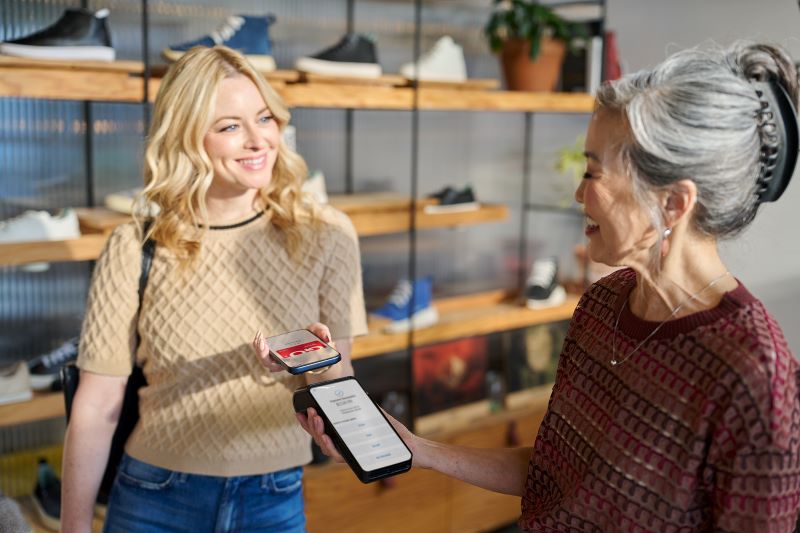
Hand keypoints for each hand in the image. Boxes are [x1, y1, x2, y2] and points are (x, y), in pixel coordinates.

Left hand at [252, 323, 333, 372]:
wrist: (315, 339)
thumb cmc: (317, 340)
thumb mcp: (321, 332)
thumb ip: (324, 333)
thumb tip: (326, 337)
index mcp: (294, 363)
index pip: (279, 367)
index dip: (270, 361)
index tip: (266, 349)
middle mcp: (285, 361)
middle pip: (267, 362)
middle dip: (261, 352)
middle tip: (261, 339)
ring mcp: (279, 356)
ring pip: (264, 357)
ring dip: (258, 347)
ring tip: (260, 335)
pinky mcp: (276, 349)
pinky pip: (264, 349)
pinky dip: (260, 343)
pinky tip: (260, 334)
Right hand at [296, 405, 419, 466]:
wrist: (410, 448)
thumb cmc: (393, 433)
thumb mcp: (376, 415)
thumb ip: (364, 406)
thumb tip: (354, 393)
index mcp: (346, 435)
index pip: (323, 429)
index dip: (309, 423)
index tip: (300, 411)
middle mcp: (345, 446)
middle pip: (321, 438)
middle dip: (312, 425)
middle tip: (311, 412)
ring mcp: (350, 454)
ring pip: (327, 447)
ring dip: (319, 433)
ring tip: (317, 420)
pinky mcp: (356, 460)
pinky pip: (339, 456)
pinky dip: (331, 447)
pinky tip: (328, 438)